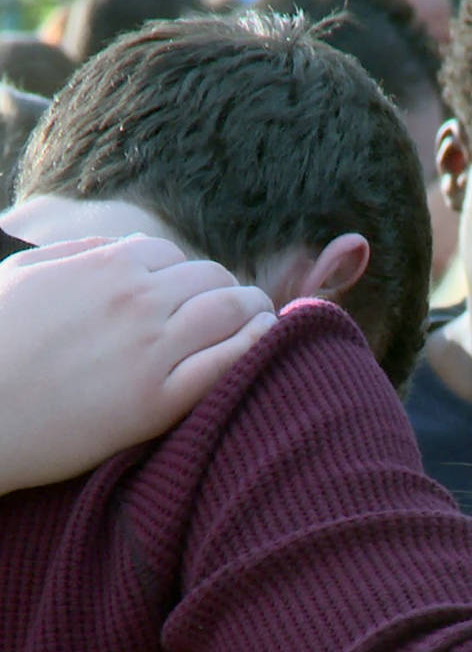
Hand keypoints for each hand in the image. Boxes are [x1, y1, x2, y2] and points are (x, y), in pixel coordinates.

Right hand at [0, 235, 275, 493]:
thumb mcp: (20, 278)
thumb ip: (74, 255)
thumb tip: (118, 249)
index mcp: (105, 268)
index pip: (175, 256)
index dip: (185, 275)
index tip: (188, 295)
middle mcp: (136, 302)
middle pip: (212, 279)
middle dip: (225, 290)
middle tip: (234, 308)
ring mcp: (150, 351)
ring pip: (232, 311)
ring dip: (254, 311)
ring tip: (260, 320)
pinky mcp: (158, 401)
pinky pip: (230, 362)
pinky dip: (258, 345)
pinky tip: (267, 342)